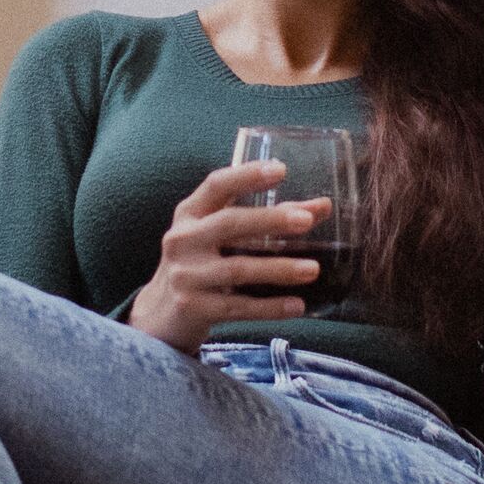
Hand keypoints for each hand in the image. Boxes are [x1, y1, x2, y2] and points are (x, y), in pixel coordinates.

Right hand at [127, 160, 328, 355]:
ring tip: (313, 269)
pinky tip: (296, 305)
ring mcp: (185, 275)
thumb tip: (322, 207)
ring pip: (238, 269)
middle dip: (270, 220)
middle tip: (307, 221)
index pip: (216, 185)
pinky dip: (270, 307)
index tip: (281, 170)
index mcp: (189, 213)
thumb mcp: (223, 238)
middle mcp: (183, 240)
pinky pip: (238, 307)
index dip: (247, 175)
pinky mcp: (192, 308)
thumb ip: (270, 220)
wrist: (162, 314)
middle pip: (229, 224)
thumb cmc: (202, 264)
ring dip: (279, 269)